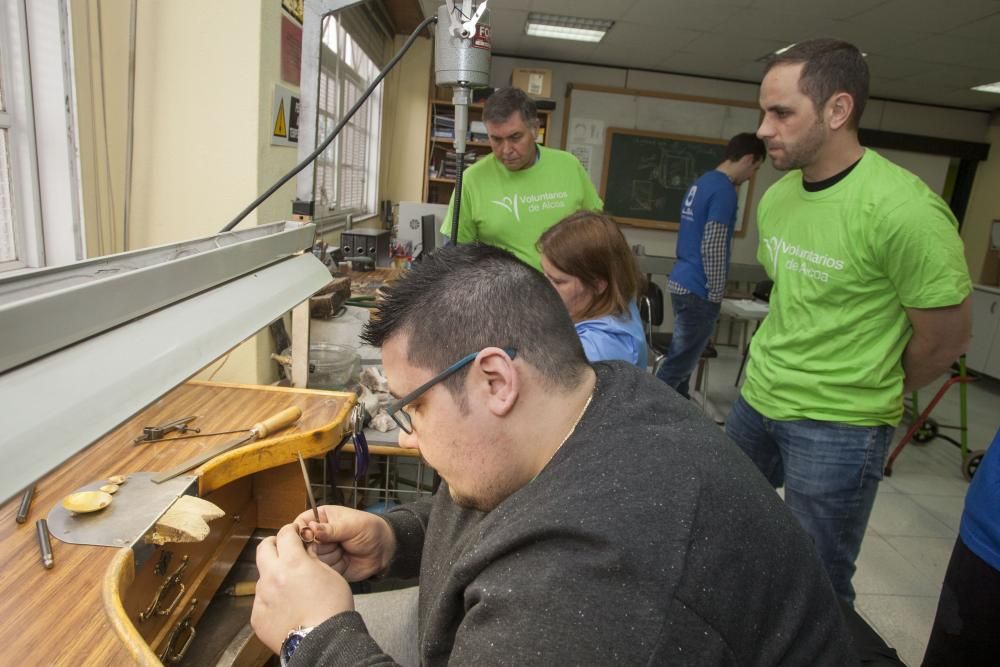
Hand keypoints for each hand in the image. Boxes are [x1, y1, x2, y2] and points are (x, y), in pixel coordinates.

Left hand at [252, 523, 353, 652]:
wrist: (324, 642)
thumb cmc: (333, 609)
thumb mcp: (331, 575)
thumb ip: (313, 560)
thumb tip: (305, 552)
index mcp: (292, 562)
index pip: (285, 534)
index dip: (290, 531)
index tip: (294, 533)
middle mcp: (272, 576)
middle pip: (263, 549)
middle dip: (273, 545)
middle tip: (283, 549)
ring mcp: (262, 597)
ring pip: (262, 577)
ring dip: (274, 576)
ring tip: (290, 589)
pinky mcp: (257, 616)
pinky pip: (262, 601)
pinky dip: (272, 600)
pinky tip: (287, 608)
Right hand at [292, 505, 396, 581]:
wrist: (384, 550)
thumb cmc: (370, 530)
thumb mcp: (352, 525)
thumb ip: (331, 529)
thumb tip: (312, 528)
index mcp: (321, 518)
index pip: (300, 524)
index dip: (301, 533)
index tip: (309, 539)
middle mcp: (317, 536)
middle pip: (301, 545)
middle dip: (314, 549)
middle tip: (331, 548)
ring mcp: (321, 553)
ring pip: (309, 560)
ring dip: (323, 560)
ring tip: (340, 553)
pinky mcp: (327, 567)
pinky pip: (319, 572)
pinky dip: (326, 571)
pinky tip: (338, 565)